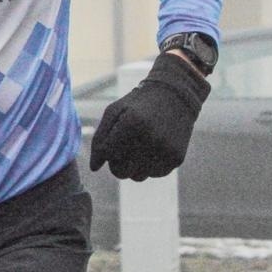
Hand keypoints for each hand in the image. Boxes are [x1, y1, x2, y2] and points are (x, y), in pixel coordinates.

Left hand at [90, 52, 209, 180]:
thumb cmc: (138, 103)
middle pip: (121, 172)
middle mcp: (150, 139)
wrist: (176, 94)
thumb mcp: (114, 111)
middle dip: (116, 164)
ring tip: (139, 147)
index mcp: (132, 124)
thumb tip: (94, 168)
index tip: (109, 145)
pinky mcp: (176, 158)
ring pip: (137, 177)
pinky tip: (154, 148)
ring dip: (134, 166)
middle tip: (122, 150)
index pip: (107, 153)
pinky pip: (154, 174)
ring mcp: (165, 150)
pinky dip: (150, 165)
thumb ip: (100, 138)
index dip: (104, 152)